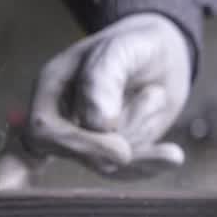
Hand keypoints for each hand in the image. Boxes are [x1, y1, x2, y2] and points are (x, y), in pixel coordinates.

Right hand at [0, 13, 192, 187]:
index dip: (77, 146)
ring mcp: (87, 139)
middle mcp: (62, 119)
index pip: (43, 132)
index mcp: (51, 89)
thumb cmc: (136, 44)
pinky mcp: (113, 153)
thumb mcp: (121, 49)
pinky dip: (154, 163)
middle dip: (124, 134)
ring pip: (109, 165)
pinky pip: (127, 173)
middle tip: (154, 96)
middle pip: (79, 154)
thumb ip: (103, 79)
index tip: (122, 149)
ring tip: (155, 94)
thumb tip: (97, 123)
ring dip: (143, 133)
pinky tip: (173, 155)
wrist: (162, 54)